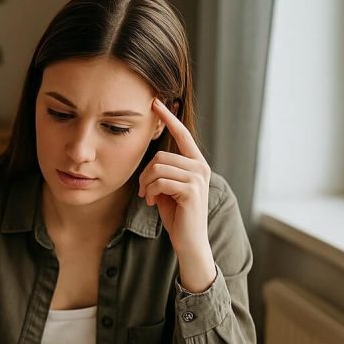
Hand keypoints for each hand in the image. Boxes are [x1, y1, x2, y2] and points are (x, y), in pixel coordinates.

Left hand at [139, 98, 216, 292]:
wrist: (188, 241)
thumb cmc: (176, 214)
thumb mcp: (166, 187)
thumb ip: (162, 170)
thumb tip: (151, 158)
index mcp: (195, 163)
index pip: (182, 134)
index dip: (168, 118)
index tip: (156, 102)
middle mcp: (200, 167)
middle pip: (160, 155)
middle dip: (144, 174)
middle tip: (143, 192)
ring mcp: (198, 178)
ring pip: (158, 167)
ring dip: (146, 185)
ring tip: (148, 198)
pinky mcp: (192, 190)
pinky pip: (160, 181)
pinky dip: (150, 192)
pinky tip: (152, 203)